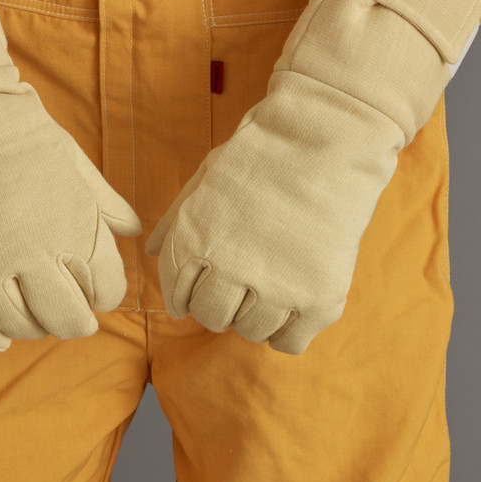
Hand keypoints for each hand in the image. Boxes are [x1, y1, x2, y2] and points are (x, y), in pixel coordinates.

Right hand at [0, 65, 141, 351]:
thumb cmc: (18, 136)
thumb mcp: (75, 163)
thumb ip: (105, 204)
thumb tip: (135, 232)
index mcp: (75, 227)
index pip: (108, 289)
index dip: (105, 293)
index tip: (97, 289)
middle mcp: (35, 256)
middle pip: (69, 319)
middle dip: (77, 321)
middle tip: (74, 317)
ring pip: (24, 327)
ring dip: (36, 325)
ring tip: (35, 312)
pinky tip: (3, 334)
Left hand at [145, 67, 401, 354]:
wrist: (328, 139)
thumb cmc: (264, 153)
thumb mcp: (207, 176)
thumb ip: (177, 218)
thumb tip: (152, 252)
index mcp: (196, 239)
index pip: (178, 294)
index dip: (186, 295)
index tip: (200, 290)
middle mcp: (231, 270)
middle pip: (212, 317)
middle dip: (219, 305)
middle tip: (239, 284)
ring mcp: (277, 288)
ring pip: (250, 332)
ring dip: (254, 315)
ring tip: (270, 285)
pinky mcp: (318, 299)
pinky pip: (289, 343)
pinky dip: (286, 330)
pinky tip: (292, 304)